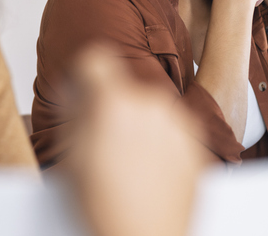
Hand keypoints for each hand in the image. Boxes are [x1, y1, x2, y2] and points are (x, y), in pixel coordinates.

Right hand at [68, 44, 205, 235]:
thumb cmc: (107, 208)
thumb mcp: (71, 157)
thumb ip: (75, 113)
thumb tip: (78, 91)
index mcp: (114, 103)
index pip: (96, 59)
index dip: (84, 74)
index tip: (83, 89)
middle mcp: (150, 104)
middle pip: (124, 90)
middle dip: (111, 109)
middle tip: (101, 145)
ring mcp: (178, 123)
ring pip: (147, 111)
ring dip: (137, 126)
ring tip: (127, 166)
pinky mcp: (196, 143)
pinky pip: (170, 130)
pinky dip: (159, 143)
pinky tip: (148, 173)